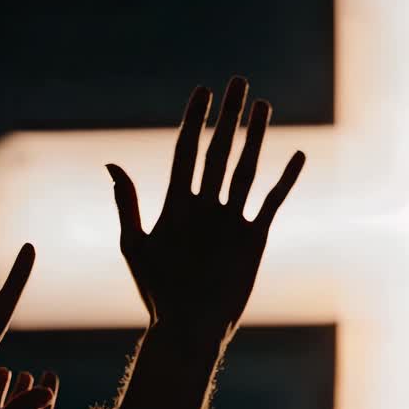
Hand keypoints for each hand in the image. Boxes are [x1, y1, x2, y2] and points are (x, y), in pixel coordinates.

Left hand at [108, 76, 304, 345]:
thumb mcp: (136, 245)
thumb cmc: (157, 292)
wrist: (188, 327)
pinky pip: (271, 202)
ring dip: (255, 137)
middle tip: (238, 81)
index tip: (202, 90)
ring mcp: (230, 220)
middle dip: (228, 116)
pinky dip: (285, 179)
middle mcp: (205, 206)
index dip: (194, 119)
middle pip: (218, 150)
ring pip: (245, 169)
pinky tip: (296, 154)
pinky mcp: (253, 239)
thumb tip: (111, 162)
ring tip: (263, 105)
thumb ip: (128, 203)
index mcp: (176, 204)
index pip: (186, 150)